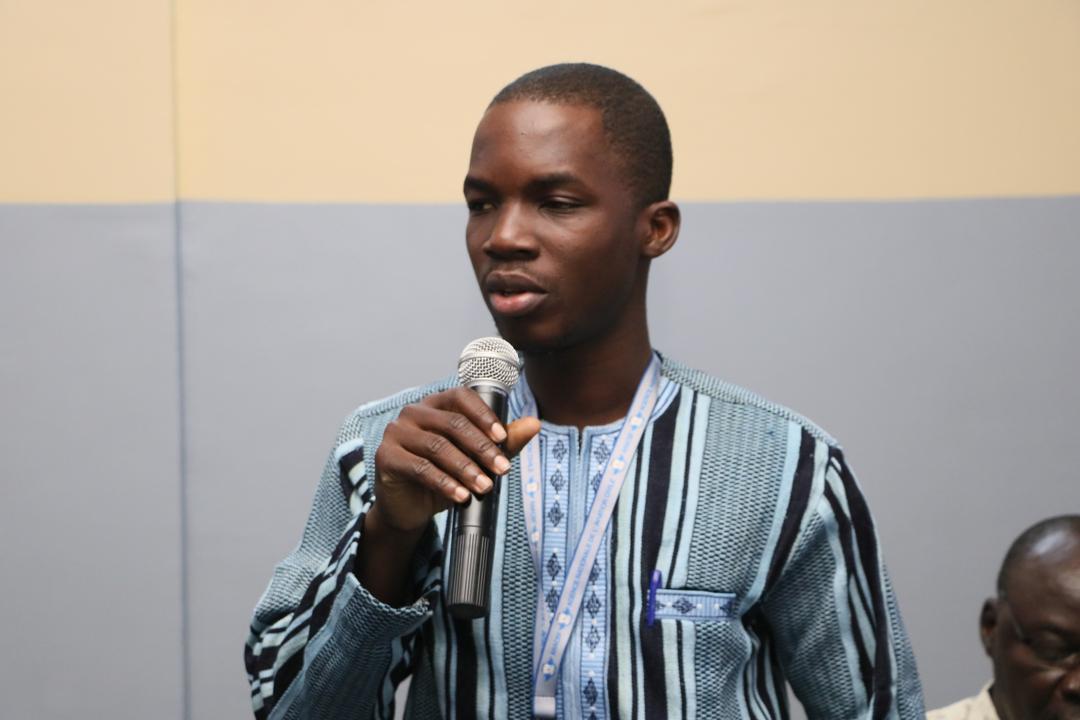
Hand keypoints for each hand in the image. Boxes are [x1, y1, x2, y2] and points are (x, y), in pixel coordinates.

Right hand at [371, 387, 539, 533]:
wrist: (409, 508)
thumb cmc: (443, 475)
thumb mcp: (477, 458)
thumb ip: (503, 441)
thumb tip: (535, 424)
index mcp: (435, 404)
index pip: (461, 397)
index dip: (483, 415)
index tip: (502, 438)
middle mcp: (413, 412)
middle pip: (452, 423)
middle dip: (481, 448)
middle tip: (502, 469)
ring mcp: (396, 433)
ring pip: (438, 446)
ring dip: (466, 468)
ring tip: (485, 487)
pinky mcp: (386, 457)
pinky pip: (420, 468)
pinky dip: (445, 483)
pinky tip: (461, 496)